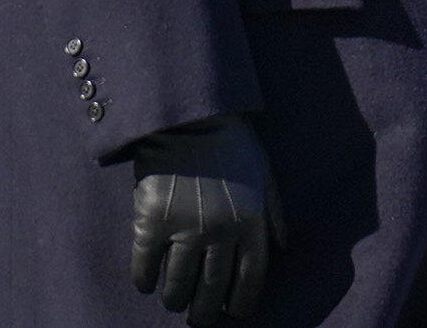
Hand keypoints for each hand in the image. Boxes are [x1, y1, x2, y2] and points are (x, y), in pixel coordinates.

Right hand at [129, 114, 282, 323]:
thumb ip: (274, 213)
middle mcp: (220, 232)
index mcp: (251, 222)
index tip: (233, 312)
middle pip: (211, 288)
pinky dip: (144, 279)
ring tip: (173, 301)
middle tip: (199, 318)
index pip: (250, 277)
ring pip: (177, 284)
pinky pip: (145, 265)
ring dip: (174, 298)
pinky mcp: (152, 221)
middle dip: (205, 311)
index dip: (241, 301)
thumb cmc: (232, 145)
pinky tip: (145, 282)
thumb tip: (282, 246)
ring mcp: (185, 228)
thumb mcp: (265, 175)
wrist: (190, 118)